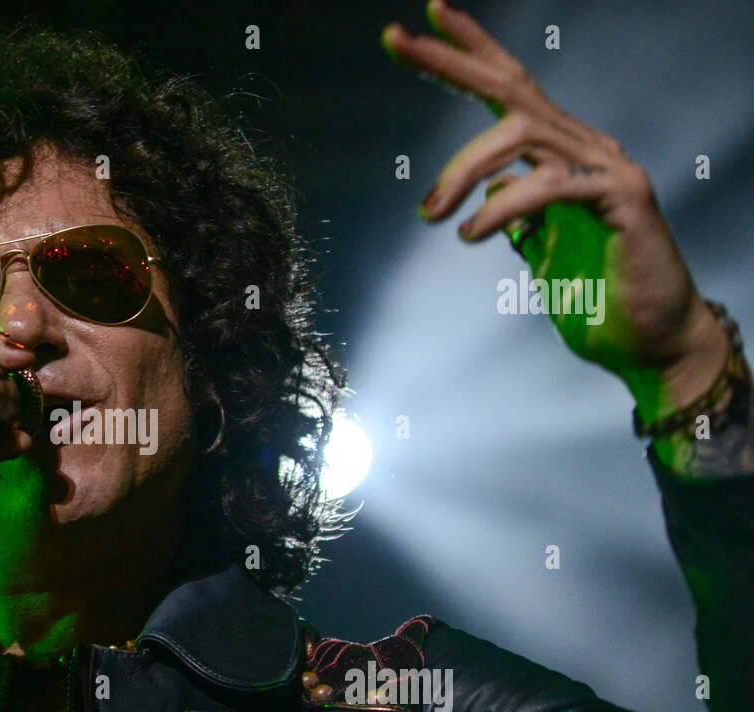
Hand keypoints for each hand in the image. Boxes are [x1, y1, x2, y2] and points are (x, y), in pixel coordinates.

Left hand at [382, 0, 729, 420]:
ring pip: (520, 133)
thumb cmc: (598, 299)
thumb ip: (519, 214)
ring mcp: (606, 169)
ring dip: (461, 169)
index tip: (418, 27)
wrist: (651, 342)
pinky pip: (548, 186)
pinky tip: (471, 233)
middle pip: (510, 87)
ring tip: (431, 214)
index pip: (509, 89)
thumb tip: (490, 189)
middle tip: (397, 40)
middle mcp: (584, 148)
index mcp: (559, 155)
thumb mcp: (543, 250)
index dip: (469, 51)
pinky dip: (500, 209)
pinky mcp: (622, 200)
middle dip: (450, 61)